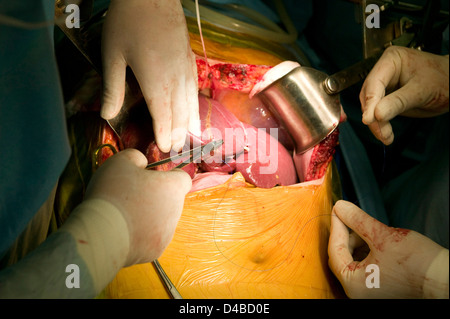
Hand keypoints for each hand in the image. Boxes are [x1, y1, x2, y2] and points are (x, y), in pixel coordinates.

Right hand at [84, 149, 191, 265]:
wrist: (101, 234)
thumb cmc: (112, 194)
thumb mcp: (120, 161)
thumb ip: (136, 157)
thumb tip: (142, 163)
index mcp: (173, 188)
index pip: (183, 179)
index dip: (169, 176)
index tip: (153, 177)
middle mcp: (176, 212)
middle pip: (170, 200)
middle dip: (155, 196)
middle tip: (131, 195)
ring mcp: (167, 233)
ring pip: (161, 220)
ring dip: (148, 215)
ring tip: (124, 213)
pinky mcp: (155, 251)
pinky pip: (150, 238)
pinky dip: (140, 234)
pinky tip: (122, 230)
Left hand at [101, 0, 199, 152]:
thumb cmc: (128, 22)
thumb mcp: (113, 55)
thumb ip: (113, 88)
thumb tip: (107, 115)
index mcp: (155, 82)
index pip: (163, 117)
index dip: (164, 135)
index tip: (165, 149)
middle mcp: (175, 80)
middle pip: (179, 114)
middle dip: (178, 133)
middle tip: (176, 149)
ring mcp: (185, 69)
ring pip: (190, 103)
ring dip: (189, 122)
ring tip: (191, 137)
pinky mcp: (189, 59)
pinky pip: (194, 88)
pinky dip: (195, 104)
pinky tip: (195, 109)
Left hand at [328, 200, 448, 298]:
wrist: (443, 281)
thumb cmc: (417, 265)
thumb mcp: (382, 236)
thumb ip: (358, 220)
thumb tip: (340, 207)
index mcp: (353, 284)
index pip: (335, 250)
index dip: (337, 227)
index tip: (338, 209)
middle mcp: (357, 291)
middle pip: (341, 257)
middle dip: (347, 235)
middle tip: (352, 217)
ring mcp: (367, 291)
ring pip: (352, 261)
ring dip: (357, 243)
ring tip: (368, 228)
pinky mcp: (378, 288)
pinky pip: (363, 267)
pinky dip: (366, 252)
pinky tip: (375, 241)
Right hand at [360, 46, 448, 144]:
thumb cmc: (442, 79)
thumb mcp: (421, 90)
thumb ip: (399, 102)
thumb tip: (377, 114)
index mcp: (391, 60)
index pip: (375, 83)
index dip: (370, 102)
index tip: (369, 119)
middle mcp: (384, 72)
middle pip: (369, 96)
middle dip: (373, 116)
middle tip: (382, 132)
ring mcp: (384, 86)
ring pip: (370, 107)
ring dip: (376, 124)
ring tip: (386, 136)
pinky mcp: (386, 98)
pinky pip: (377, 113)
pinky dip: (380, 125)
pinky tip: (386, 134)